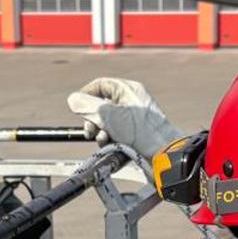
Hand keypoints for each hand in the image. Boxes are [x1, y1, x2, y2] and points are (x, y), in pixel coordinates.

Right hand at [66, 77, 187, 158]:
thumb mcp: (108, 115)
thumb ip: (87, 106)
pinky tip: (111, 145)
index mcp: (128, 90)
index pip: (101, 85)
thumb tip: (73, 100)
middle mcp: (131, 102)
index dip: (86, 95)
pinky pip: (116, 134)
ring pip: (107, 122)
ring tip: (103, 139)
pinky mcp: (136, 135)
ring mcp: (134, 119)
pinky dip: (110, 140)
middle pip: (101, 105)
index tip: (77, 108)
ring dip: (100, 132)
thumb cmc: (141, 131)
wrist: (164, 153)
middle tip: (90, 130)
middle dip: (92, 119)